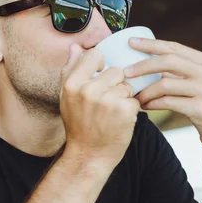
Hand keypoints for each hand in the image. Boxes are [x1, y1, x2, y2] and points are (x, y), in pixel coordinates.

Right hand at [60, 44, 140, 166]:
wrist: (88, 156)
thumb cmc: (78, 126)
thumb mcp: (67, 97)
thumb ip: (70, 70)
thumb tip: (75, 46)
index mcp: (72, 84)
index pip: (94, 55)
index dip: (100, 64)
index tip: (100, 76)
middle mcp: (88, 90)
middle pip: (115, 71)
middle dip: (115, 84)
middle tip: (105, 103)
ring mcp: (107, 100)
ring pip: (126, 85)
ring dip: (123, 98)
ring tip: (111, 113)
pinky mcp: (125, 110)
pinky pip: (135, 99)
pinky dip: (131, 110)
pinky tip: (119, 121)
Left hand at [124, 38, 201, 169]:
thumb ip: (182, 72)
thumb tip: (149, 63)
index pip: (174, 48)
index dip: (151, 44)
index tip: (131, 42)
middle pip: (168, 61)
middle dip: (143, 65)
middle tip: (126, 72)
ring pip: (165, 83)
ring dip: (146, 90)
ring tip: (135, 96)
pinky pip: (168, 102)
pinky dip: (153, 103)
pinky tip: (145, 106)